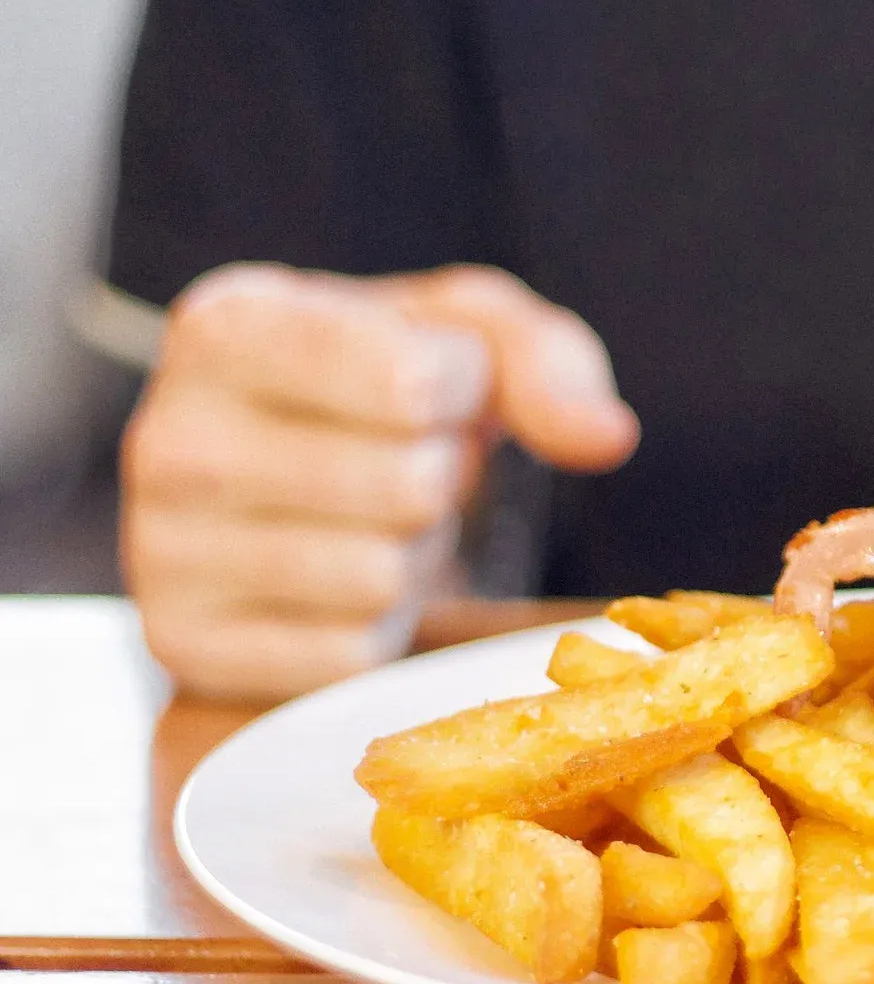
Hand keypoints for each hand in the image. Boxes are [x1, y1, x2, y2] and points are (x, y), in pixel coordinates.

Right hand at [123, 263, 638, 699]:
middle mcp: (166, 434)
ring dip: (413, 555)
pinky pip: (347, 658)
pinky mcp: (183, 646)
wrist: (288, 468)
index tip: (426, 382)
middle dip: (440, 477)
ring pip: (381, 580)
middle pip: (407, 488)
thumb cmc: (381, 384)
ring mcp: (158, 550)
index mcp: (228, 325)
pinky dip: (374, 627)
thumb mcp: (468, 334)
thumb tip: (605, 436)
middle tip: (401, 461)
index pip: (408, 381)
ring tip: (368, 516)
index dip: (460, 390)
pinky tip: (335, 581)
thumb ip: (547, 361)